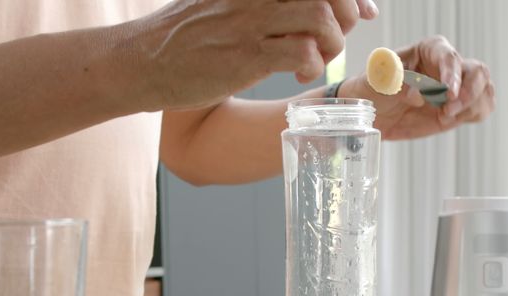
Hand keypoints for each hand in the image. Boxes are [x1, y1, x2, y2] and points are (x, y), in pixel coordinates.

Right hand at [133, 0, 375, 110]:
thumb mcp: (226, 3)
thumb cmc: (186, 37)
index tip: (365, 10)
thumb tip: (315, 6)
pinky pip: (300, 52)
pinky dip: (310, 65)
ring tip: (315, 60)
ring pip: (320, 17)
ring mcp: (250, 20)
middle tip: (333, 41)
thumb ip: (268, 2)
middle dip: (347, 16)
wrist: (142, 61)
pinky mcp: (245, 55)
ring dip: (331, 44)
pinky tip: (296, 76)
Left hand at [340, 36, 494, 139]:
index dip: (452, 74)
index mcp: (430, 50)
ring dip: (470, 107)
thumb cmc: (374, 89)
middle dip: (469, 92)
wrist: (375, 113)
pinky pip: (482, 108)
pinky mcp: (462, 106)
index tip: (447, 93)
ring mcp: (459, 86)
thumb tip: (416, 93)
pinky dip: (472, 116)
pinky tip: (449, 120)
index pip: (449, 57)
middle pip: (478, 71)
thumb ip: (393, 80)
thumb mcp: (375, 80)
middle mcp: (449, 65)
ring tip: (444, 117)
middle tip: (448, 110)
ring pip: (484, 90)